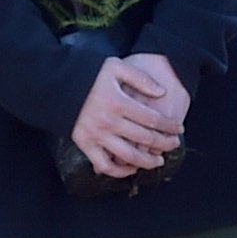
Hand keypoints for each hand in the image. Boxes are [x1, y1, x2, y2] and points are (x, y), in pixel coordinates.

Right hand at [68, 58, 184, 177]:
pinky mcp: (85, 144)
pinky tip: (131, 168)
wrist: (58, 83)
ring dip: (147, 161)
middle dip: (164, 143)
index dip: (169, 125)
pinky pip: (105, 165)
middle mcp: (109, 122)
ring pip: (129, 156)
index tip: (178, 128)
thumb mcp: (115, 67)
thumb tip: (161, 93)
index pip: (152, 119)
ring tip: (158, 161)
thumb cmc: (89, 73)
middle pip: (145, 138)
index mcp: (118, 102)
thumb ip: (140, 78)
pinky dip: (120, 171)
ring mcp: (96, 135)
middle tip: (174, 144)